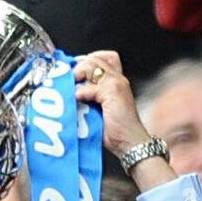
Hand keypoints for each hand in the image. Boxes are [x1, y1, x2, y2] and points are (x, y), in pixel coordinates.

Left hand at [73, 51, 166, 187]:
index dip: (87, 60)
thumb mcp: (101, 109)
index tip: (76, 72)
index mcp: (117, 81)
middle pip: (96, 58)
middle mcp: (118, 79)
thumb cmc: (117, 131)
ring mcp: (116, 83)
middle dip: (80, 65)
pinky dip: (82, 92)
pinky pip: (92, 86)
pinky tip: (79, 100)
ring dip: (79, 74)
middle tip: (72, 78)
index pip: (102, 58)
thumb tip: (73, 91)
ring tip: (73, 88)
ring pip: (93, 65)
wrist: (129, 142)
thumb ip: (91, 96)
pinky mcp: (113, 92)